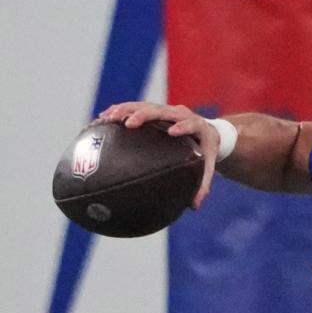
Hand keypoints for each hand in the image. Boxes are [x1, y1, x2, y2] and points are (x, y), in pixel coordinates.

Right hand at [99, 102, 219, 208]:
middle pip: (162, 111)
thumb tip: (194, 206)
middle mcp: (181, 114)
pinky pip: (136, 107)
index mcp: (197, 126)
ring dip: (126, 110)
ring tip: (108, 118)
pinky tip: (103, 118)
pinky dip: (121, 110)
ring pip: (145, 106)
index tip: (171, 132)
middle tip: (128, 123)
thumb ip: (203, 185)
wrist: (206, 131)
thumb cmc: (206, 151)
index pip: (190, 124)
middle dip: (145, 115)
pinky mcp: (156, 109)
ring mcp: (167, 110)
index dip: (182, 126)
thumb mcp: (207, 166)